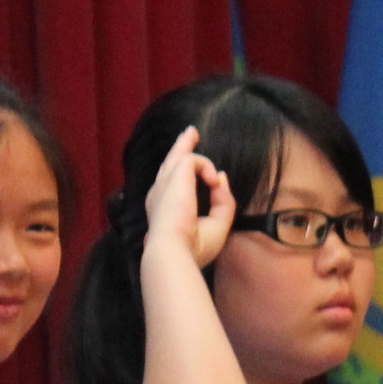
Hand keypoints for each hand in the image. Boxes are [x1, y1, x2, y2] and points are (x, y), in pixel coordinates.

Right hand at [143, 125, 236, 270]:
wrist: (173, 251)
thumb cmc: (191, 248)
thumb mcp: (215, 226)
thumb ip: (222, 202)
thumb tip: (220, 177)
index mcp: (164, 212)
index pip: (170, 189)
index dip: (184, 180)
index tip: (208, 179)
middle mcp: (160, 195)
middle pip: (168, 166)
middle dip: (179, 150)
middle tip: (188, 135)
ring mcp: (165, 183)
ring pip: (175, 156)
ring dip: (186, 144)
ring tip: (192, 132)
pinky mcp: (174, 175)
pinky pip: (194, 159)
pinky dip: (206, 167)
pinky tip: (213, 181)